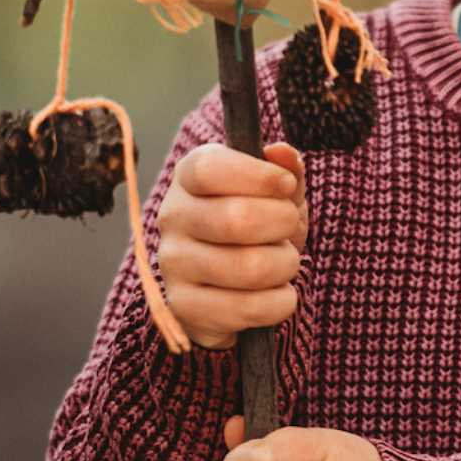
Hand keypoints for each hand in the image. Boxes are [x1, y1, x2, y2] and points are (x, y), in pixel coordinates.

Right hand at [157, 140, 308, 350]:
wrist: (234, 285)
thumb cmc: (258, 227)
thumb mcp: (276, 193)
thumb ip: (284, 170)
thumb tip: (283, 153)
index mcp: (189, 177)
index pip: (211, 169)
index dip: (258, 176)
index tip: (285, 185)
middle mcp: (172, 216)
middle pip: (236, 219)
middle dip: (282, 224)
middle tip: (288, 229)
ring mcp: (173, 264)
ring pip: (249, 267)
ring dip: (285, 265)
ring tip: (283, 262)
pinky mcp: (184, 306)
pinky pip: (248, 308)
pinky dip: (279, 302)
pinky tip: (276, 294)